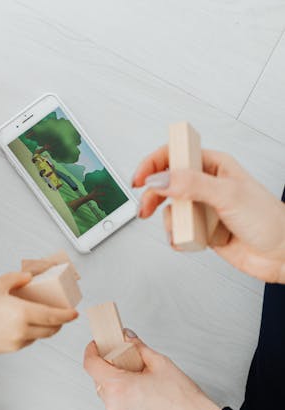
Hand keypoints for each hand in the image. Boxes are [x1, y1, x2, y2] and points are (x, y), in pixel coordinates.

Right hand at [0, 272, 77, 356]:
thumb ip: (16, 279)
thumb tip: (29, 277)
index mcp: (21, 314)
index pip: (54, 316)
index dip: (67, 315)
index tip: (74, 312)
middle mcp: (21, 331)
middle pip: (51, 329)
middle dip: (59, 322)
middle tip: (61, 313)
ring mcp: (15, 342)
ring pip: (39, 336)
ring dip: (46, 328)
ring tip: (42, 316)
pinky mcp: (9, 349)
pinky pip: (27, 340)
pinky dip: (32, 333)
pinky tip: (25, 323)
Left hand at [83, 336, 218, 409]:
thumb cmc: (183, 399)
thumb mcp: (160, 363)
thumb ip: (138, 347)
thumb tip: (127, 338)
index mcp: (119, 387)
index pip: (91, 365)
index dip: (91, 352)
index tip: (96, 347)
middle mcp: (115, 407)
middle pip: (100, 383)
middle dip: (109, 371)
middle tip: (125, 364)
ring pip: (110, 400)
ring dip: (119, 390)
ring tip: (140, 387)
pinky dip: (128, 407)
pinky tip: (145, 403)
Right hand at [133, 147, 284, 282]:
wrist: (280, 254)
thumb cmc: (268, 220)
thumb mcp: (228, 195)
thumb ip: (192, 185)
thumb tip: (161, 179)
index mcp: (214, 166)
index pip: (176, 155)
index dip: (154, 164)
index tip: (140, 178)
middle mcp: (206, 185)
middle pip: (166, 183)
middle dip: (154, 196)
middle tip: (146, 209)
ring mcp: (203, 208)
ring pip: (170, 210)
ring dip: (168, 222)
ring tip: (178, 230)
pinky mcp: (201, 229)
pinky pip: (178, 231)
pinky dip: (177, 237)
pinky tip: (187, 240)